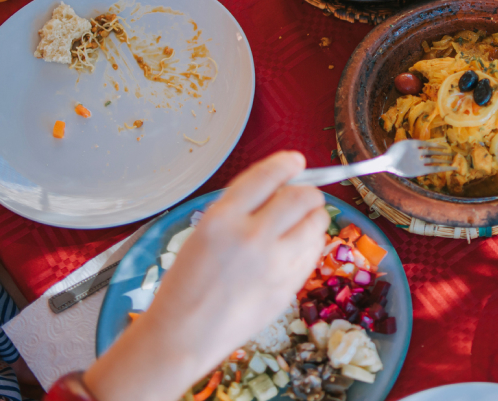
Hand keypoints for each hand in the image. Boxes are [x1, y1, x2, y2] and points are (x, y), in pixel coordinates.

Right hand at [85, 151, 328, 400]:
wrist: (182, 336)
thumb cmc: (187, 284)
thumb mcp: (203, 234)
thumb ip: (241, 211)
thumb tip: (280, 189)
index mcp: (221, 218)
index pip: (267, 176)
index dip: (287, 164)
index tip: (296, 161)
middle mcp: (250, 237)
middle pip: (302, 197)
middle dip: (308, 193)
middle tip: (305, 197)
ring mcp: (273, 264)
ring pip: (315, 224)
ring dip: (313, 218)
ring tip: (301, 223)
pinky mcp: (287, 286)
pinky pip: (313, 253)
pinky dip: (310, 245)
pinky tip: (296, 249)